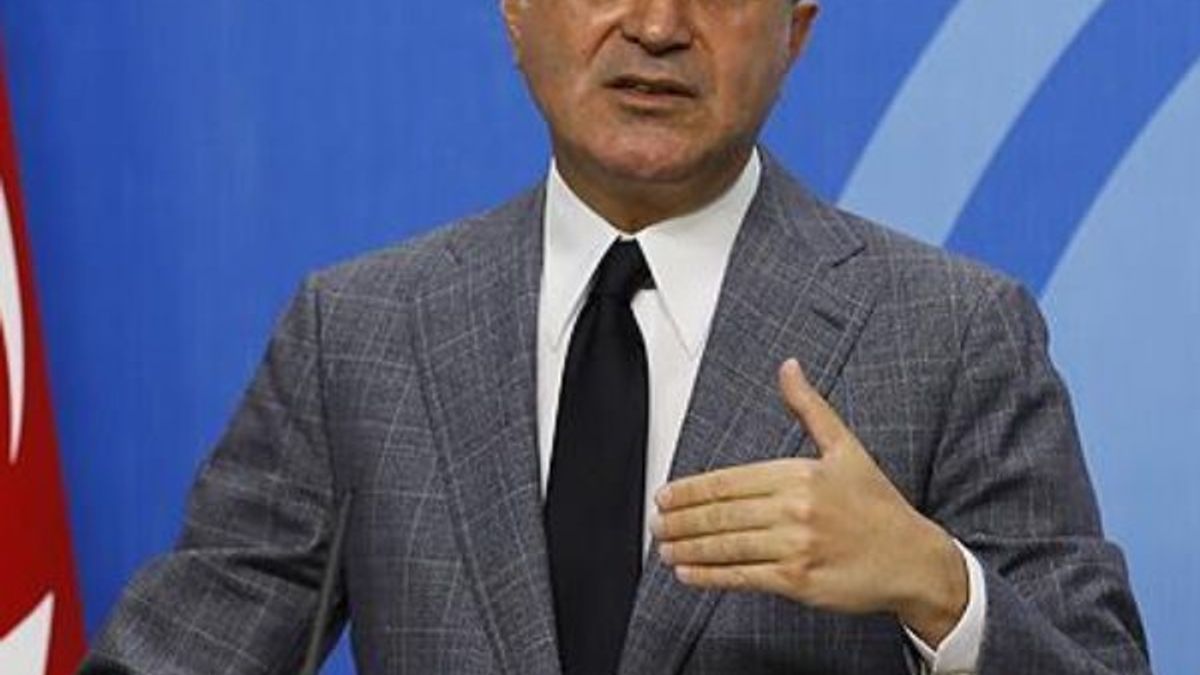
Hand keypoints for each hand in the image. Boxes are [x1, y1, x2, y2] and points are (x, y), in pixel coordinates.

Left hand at [652, 359, 967, 644]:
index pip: (729, 481)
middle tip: (656, 523)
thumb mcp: (847, 448)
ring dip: (688, 548)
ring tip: (664, 547)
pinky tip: (688, 574)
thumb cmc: (878, 507)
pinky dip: (710, 575)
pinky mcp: (798, 581)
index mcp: (800, 474)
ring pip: (727, 545)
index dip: (690, 490)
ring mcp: (796, 546)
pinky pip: (743, 576)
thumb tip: (788, 367)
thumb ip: (810, 408)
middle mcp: (795, 509)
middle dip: (681, 520)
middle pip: (721, 513)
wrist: (914, 560)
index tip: (665, 496)